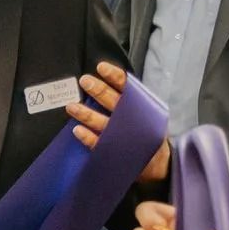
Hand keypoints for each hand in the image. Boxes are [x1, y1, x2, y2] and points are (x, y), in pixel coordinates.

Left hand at [73, 64, 170, 179]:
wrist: (157, 162)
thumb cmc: (145, 131)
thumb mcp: (146, 111)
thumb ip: (130, 97)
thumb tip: (108, 79)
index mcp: (139, 106)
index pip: (127, 87)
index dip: (114, 76)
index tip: (101, 67)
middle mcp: (130, 120)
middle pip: (113, 101)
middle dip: (98, 90)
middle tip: (85, 81)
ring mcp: (121, 137)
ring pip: (102, 123)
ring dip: (86, 114)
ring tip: (71, 106)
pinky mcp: (113, 151)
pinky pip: (98, 144)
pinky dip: (88, 137)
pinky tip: (77, 130)